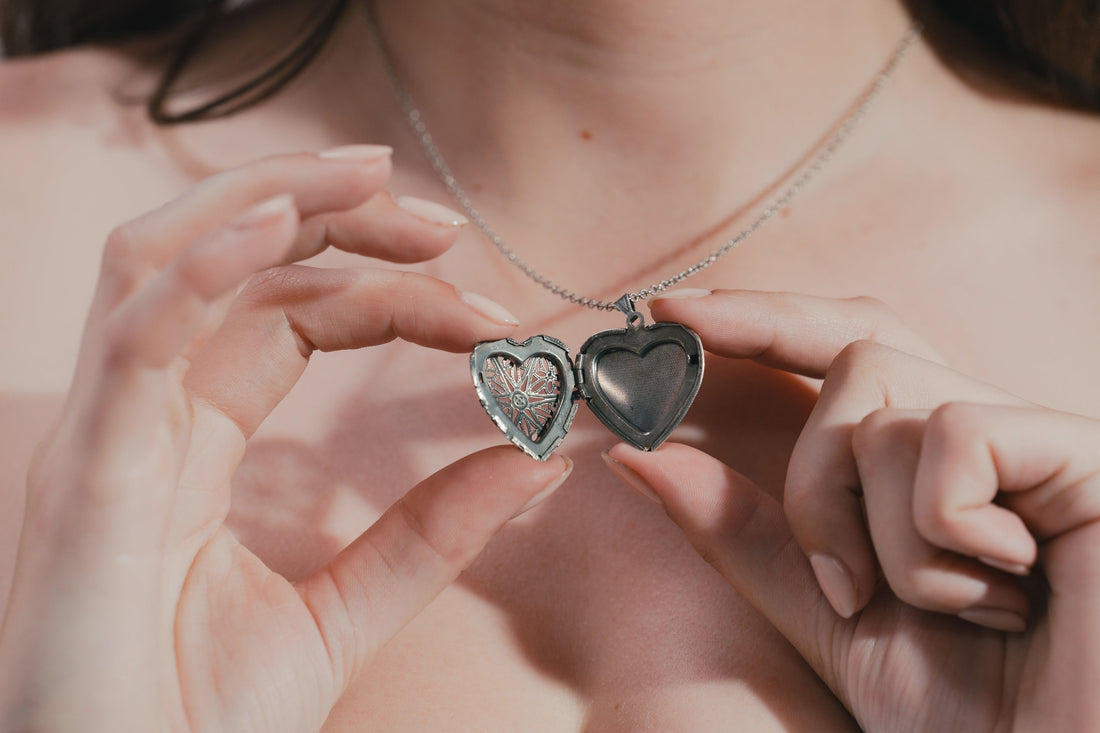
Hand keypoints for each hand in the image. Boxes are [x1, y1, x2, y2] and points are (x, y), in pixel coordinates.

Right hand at [0, 147, 571, 732]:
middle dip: (329, 214)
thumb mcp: (342, 612)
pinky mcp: (86, 476)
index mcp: (191, 441)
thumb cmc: (199, 719)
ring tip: (370, 177)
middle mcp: (142, 417)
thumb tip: (540, 456)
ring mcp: (106, 437)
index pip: (282, 313)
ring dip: (268, 198)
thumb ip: (433, 532)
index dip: (380, 288)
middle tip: (439, 219)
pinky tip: (281, 224)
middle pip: (224, 261)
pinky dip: (205, 267)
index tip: (481, 308)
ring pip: (161, 258)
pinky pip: (135, 336)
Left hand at [605, 290, 1099, 731]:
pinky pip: (955, 434)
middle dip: (815, 479)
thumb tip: (638, 456)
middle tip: (843, 586)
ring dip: (884, 538)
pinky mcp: (1086, 454)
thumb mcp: (824, 612)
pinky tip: (1007, 589)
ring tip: (955, 611)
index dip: (762, 321)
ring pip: (888, 412)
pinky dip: (942, 529)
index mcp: (929, 464)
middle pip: (858, 360)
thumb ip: (743, 532)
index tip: (672, 314)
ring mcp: (1038, 441)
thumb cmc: (965, 710)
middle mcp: (986, 436)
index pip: (844, 349)